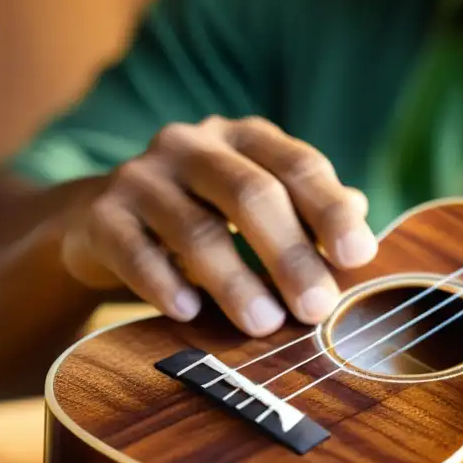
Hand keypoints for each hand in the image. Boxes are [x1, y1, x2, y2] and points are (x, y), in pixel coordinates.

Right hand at [60, 117, 377, 334]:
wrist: (103, 221)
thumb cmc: (207, 215)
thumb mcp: (262, 207)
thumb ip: (310, 212)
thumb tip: (360, 219)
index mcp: (244, 138)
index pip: (299, 166)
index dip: (331, 211)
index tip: (359, 256)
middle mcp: (192, 144)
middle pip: (253, 195)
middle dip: (290, 255)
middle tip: (318, 308)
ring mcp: (143, 176)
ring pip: (197, 229)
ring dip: (235, 282)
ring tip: (265, 325)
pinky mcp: (101, 215)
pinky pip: (134, 251)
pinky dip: (164, 284)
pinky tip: (188, 312)